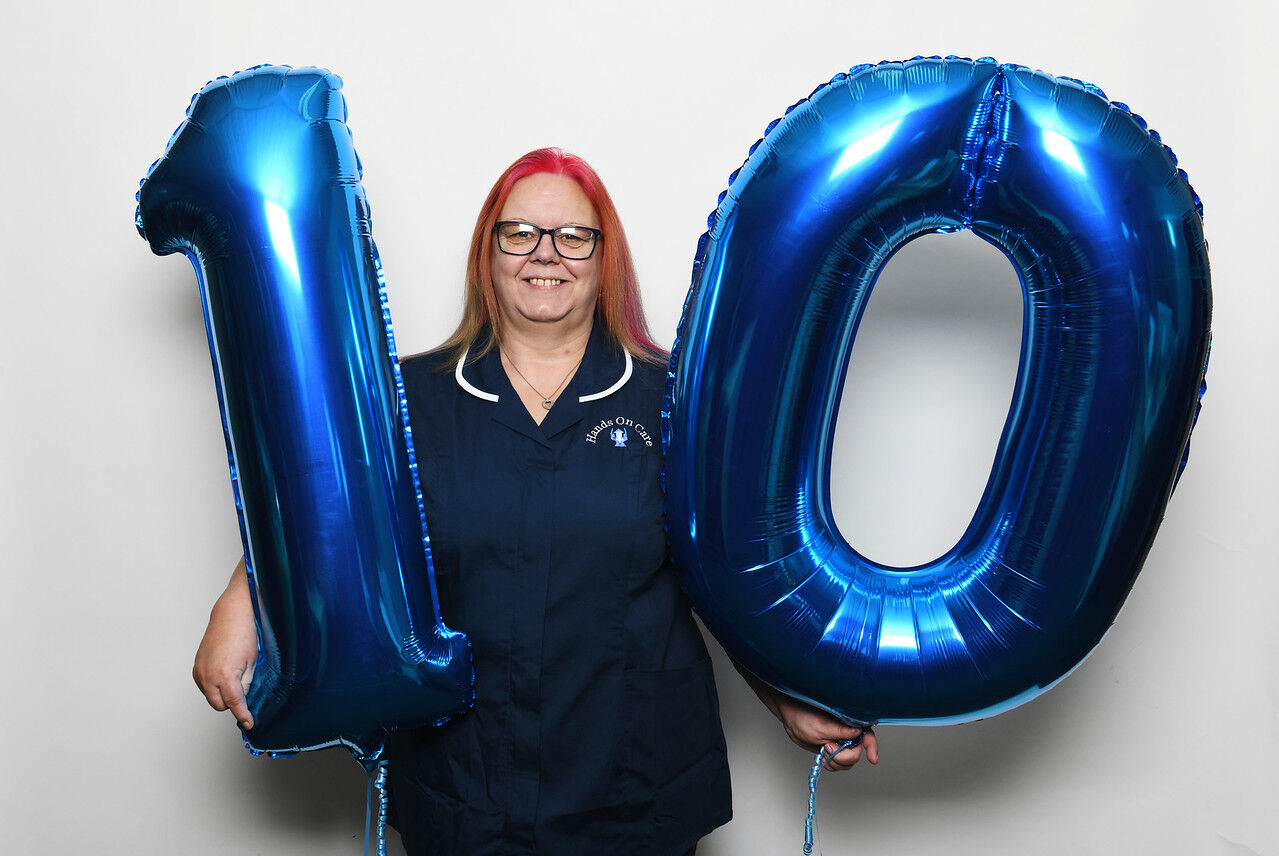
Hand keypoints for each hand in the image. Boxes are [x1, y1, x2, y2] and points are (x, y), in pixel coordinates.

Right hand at [192, 560, 257, 729]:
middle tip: (246, 693)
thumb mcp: (253, 662)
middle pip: (220, 705)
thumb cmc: (245, 633)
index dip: (243, 715)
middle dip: (233, 704)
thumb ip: (247, 684)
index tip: (249, 723)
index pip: (234, 704)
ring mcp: (199, 671)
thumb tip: (245, 699)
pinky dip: (215, 686)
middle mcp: (207, 675)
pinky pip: (205, 686)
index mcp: (224, 675)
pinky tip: (226, 673)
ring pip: (211, 697)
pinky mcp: (196, 667)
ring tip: (237, 677)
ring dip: (223, 695)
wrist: (231, 614)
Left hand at [774, 695, 877, 771]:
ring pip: (847, 762)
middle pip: (856, 754)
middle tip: (827, 748)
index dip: (872, 747)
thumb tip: (858, 732)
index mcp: (849, 722)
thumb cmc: (803, 715)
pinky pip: (838, 765)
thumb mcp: (821, 726)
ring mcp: (840, 743)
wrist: (790, 719)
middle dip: (842, 756)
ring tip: (823, 751)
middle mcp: (847, 733)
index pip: (867, 735)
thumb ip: (840, 731)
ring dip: (835, 762)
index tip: (872, 759)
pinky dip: (830, 764)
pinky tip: (822, 756)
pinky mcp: (833, 750)